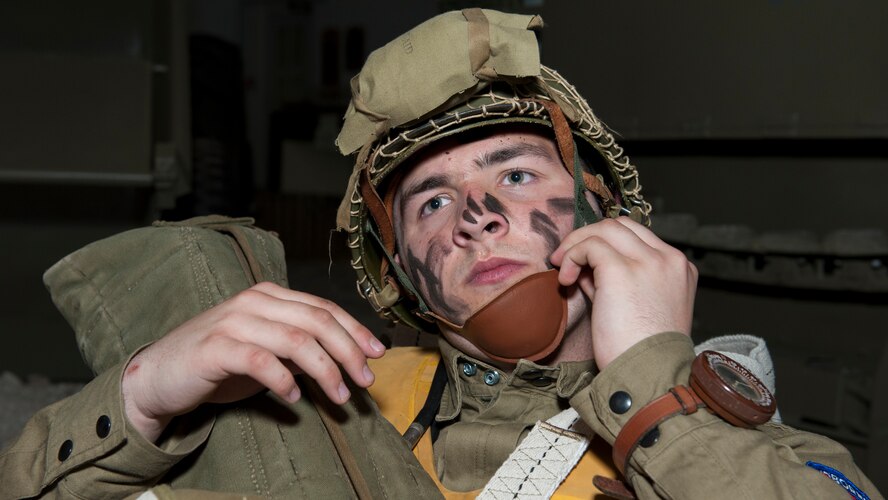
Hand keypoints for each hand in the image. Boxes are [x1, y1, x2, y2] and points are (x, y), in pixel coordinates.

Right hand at [121, 282, 384, 441]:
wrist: (158, 375)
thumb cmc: (218, 363)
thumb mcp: (267, 350)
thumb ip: (301, 348)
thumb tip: (347, 359)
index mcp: (270, 295)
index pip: (323, 307)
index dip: (355, 330)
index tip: (378, 354)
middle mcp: (254, 301)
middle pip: (317, 321)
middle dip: (348, 351)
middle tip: (365, 380)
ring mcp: (233, 321)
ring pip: (296, 340)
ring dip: (325, 371)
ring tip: (339, 396)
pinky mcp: (215, 347)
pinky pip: (261, 360)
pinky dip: (284, 380)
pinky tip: (295, 398)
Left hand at [549, 217, 696, 369]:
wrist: (649, 376)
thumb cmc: (641, 353)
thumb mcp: (636, 308)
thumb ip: (617, 281)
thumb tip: (585, 266)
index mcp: (679, 269)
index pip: (637, 236)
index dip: (605, 244)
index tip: (585, 265)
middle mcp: (668, 259)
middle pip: (620, 225)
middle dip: (588, 237)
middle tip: (565, 260)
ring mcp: (648, 262)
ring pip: (604, 229)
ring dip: (576, 244)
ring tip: (562, 270)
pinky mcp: (622, 270)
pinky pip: (590, 246)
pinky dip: (572, 257)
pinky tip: (566, 282)